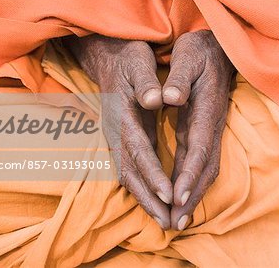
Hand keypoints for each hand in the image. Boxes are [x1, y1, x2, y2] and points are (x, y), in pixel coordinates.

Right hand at [63, 34, 172, 228]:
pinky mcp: (120, 140)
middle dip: (148, 197)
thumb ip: (146, 82)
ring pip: (127, 174)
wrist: (109, 57)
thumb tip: (154, 100)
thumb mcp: (138, 63)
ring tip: (162, 220)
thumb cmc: (128, 60)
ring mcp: (115, 137)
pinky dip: (140, 188)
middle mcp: (115, 130)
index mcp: (122, 114)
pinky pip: (127, 168)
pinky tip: (152, 200)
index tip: (169, 194)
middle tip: (167, 221)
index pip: (139, 149)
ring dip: (144, 198)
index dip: (153, 173)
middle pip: (130, 170)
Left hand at [163, 30, 234, 229]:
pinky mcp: (204, 131)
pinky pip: (201, 162)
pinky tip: (182, 195)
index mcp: (204, 110)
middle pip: (204, 167)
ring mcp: (209, 130)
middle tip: (176, 222)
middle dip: (191, 195)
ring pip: (205, 168)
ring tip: (179, 219)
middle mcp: (210, 125)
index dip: (188, 173)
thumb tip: (168, 98)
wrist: (219, 47)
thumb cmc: (200, 51)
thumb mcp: (188, 57)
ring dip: (193, 195)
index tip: (177, 196)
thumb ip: (179, 79)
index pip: (198, 147)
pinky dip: (192, 182)